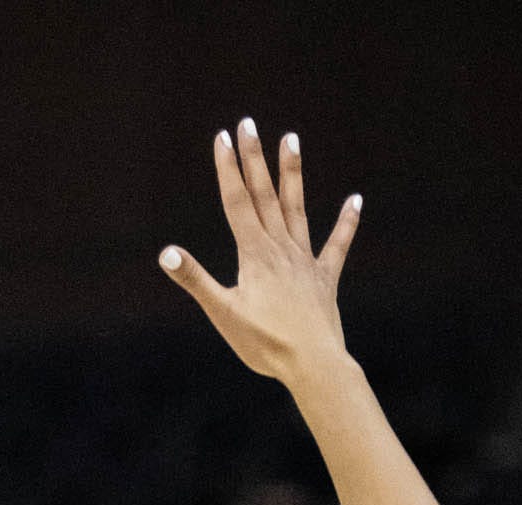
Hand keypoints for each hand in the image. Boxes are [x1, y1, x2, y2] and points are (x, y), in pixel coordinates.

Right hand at [159, 121, 362, 388]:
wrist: (312, 363)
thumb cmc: (264, 343)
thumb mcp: (223, 313)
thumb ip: (196, 280)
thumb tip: (166, 253)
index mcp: (254, 253)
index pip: (237, 202)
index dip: (228, 169)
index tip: (222, 137)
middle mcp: (280, 248)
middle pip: (264, 195)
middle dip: (253, 159)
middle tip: (248, 123)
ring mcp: (304, 260)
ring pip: (296, 208)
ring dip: (292, 173)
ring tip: (291, 139)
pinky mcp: (324, 279)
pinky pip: (336, 245)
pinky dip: (346, 223)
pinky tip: (355, 201)